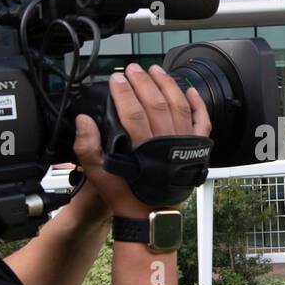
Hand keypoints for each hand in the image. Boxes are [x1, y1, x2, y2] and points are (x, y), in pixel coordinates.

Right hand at [72, 63, 211, 220]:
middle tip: (132, 69)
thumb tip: (83, 120)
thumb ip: (88, 148)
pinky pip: (201, 122)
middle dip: (143, 82)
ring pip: (178, 106)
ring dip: (167, 85)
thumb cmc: (126, 195)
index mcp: (143, 150)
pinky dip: (198, 104)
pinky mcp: (195, 149)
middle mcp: (166, 145)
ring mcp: (184, 145)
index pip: (133, 112)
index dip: (124, 92)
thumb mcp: (99, 175)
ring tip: (155, 70)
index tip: (116, 79)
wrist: (150, 215)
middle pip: (156, 104)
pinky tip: (189, 89)